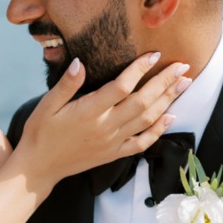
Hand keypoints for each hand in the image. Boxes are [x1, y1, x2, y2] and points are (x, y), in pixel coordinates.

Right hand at [16, 53, 189, 189]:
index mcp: (88, 112)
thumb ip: (66, 84)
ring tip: (184, 84)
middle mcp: (105, 127)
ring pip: (147, 120)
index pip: (121, 86)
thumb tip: (81, 62)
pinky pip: (142, 143)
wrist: (38, 168)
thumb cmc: (40, 133)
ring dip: (168, 101)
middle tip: (183, 66)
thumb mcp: (46, 105)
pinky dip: (159, 130)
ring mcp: (112, 142)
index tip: (155, 54)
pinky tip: (171, 116)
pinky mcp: (113, 154)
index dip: (139, 69)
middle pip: (142, 102)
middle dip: (165, 82)